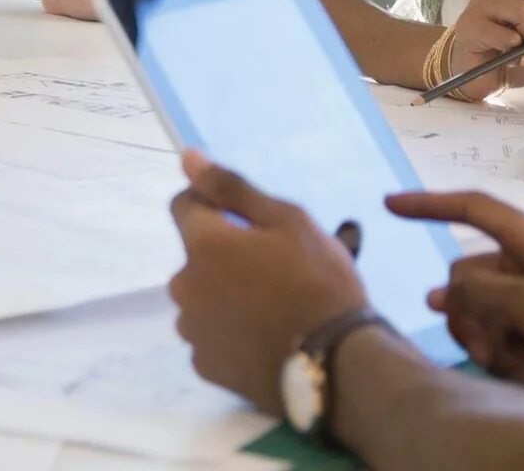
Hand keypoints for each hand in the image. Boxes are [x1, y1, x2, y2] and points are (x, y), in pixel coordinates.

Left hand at [167, 150, 373, 413]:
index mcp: (203, 245)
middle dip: (224, 256)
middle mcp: (184, 285)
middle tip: (273, 271)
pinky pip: (210, 335)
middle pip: (196, 256)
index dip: (214, 205)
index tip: (249, 222)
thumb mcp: (289, 221)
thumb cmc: (319, 284)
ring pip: (201, 297)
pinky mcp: (206, 366)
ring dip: (224, 295)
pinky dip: (229, 332)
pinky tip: (262, 337)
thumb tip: (188, 157)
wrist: (339, 367)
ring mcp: (193, 330)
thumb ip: (232, 188)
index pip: (184, 205)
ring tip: (271, 308)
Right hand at [382, 188, 523, 388]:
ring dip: (494, 344)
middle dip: (473, 317)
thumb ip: (483, 293)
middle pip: (470, 278)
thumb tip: (440, 293)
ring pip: (485, 314)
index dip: (429, 204)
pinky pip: (508, 339)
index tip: (389, 204)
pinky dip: (514, 359)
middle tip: (490, 352)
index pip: (473, 208)